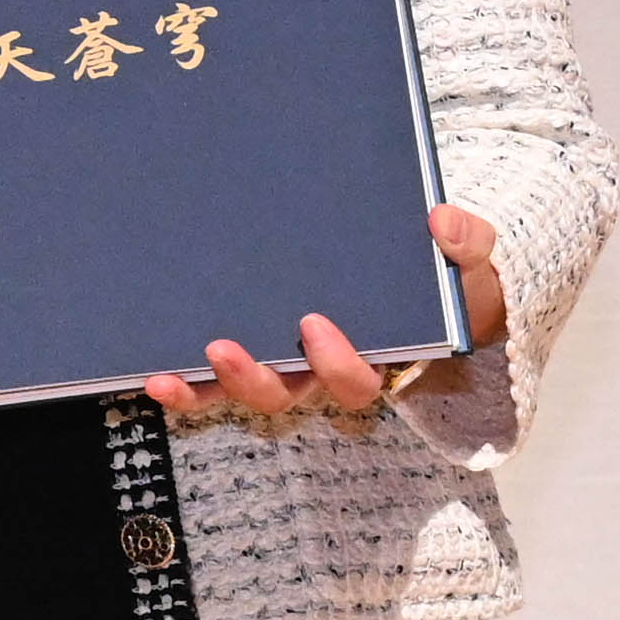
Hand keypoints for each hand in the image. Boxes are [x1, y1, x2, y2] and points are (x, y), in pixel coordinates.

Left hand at [149, 205, 505, 427]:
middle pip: (284, 395)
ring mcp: (279, 366)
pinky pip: (209, 382)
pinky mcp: (246, 355)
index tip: (314, 323)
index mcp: (372, 360)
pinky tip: (149, 371)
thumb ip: (470, 243)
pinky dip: (182, 383)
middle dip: (253, 378)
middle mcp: (318, 375)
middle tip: (224, 347)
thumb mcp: (467, 260)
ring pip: (238, 392)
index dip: (334, 362)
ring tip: (167, 373)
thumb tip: (446, 224)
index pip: (354, 381)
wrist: (413, 277)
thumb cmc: (440, 279)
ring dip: (203, 388)